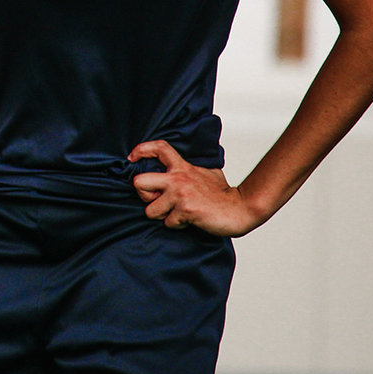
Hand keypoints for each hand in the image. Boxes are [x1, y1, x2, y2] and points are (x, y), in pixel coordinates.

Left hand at [129, 140, 263, 236]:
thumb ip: (187, 169)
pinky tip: (189, 220)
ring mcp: (181, 194)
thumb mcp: (204, 172)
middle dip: (143, 196)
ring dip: (162, 216)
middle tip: (156, 200)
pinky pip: (168, 222)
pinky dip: (177, 225)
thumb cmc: (222, 194)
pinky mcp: (186, 210)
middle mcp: (178, 178)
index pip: (159, 148)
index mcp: (182, 167)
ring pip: (150, 210)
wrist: (241, 208)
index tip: (132, 158)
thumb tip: (174, 166)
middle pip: (139, 182)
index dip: (141, 150)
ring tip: (177, 213)